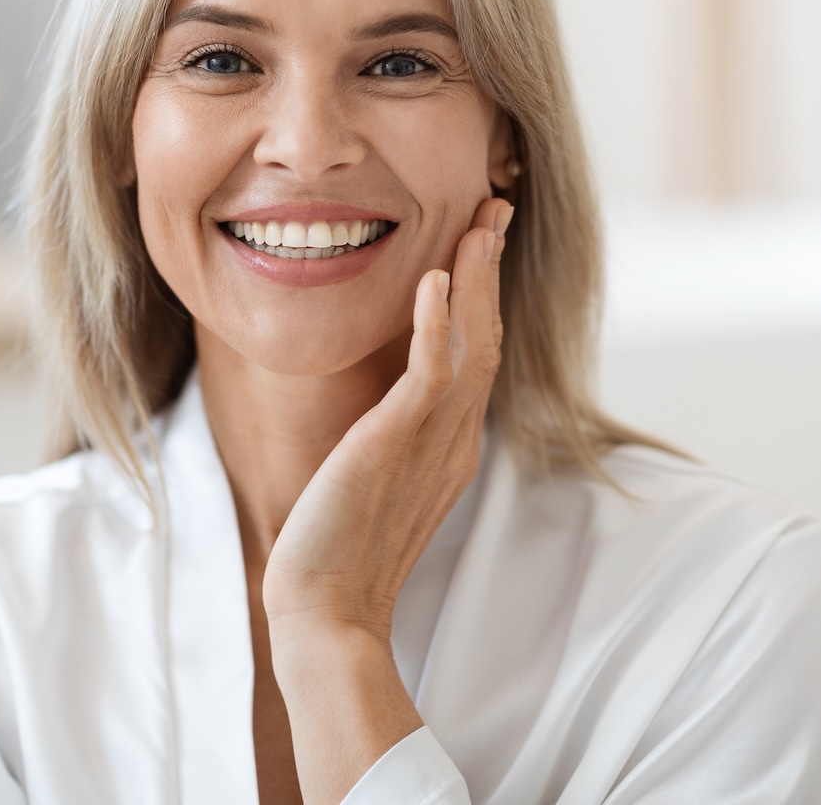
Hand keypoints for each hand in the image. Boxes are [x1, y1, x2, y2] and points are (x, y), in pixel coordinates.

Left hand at [260, 197, 511, 802]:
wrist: (324, 610)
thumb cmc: (336, 552)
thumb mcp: (373, 480)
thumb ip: (389, 439)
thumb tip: (380, 410)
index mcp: (452, 446)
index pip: (479, 355)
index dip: (484, 296)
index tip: (480, 245)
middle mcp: (455, 439)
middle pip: (490, 337)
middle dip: (493, 270)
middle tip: (496, 211)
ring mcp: (434, 441)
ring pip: (473, 343)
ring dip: (477, 279)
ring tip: (479, 223)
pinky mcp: (399, 444)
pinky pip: (432, 372)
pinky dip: (438, 322)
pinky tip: (435, 278)